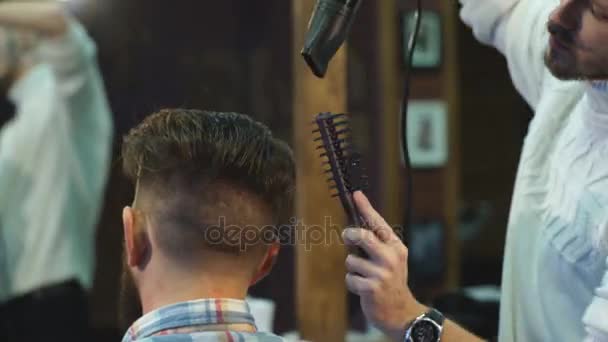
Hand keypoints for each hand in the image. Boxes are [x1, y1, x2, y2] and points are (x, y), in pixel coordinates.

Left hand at [343, 191, 426, 340]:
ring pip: (351, 260)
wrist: (401, 312)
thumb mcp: (391, 260)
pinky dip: (352, 284)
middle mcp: (391, 257)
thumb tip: (353, 230)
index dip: (366, 208)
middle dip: (350, 235)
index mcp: (396, 247)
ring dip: (352, 269)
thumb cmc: (391, 282)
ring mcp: (382, 273)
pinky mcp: (372, 287)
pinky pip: (350, 278)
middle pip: (362, 236)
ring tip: (364, 277)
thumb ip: (376, 245)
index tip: (356, 194)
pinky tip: (364, 290)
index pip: (379, 223)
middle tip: (348, 237)